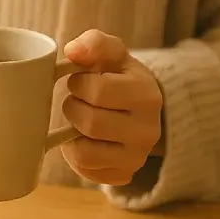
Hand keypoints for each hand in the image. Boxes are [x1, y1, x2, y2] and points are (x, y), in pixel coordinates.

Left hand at [59, 30, 163, 185]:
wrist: (139, 109)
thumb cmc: (118, 77)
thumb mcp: (112, 54)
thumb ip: (94, 43)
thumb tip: (73, 50)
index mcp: (147, 96)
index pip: (98, 91)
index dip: (79, 83)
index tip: (80, 80)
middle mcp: (148, 131)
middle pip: (90, 123)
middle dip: (74, 108)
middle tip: (77, 101)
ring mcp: (137, 157)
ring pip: (85, 153)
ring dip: (71, 134)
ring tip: (79, 121)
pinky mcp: (123, 175)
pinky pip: (86, 171)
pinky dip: (77, 155)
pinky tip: (85, 140)